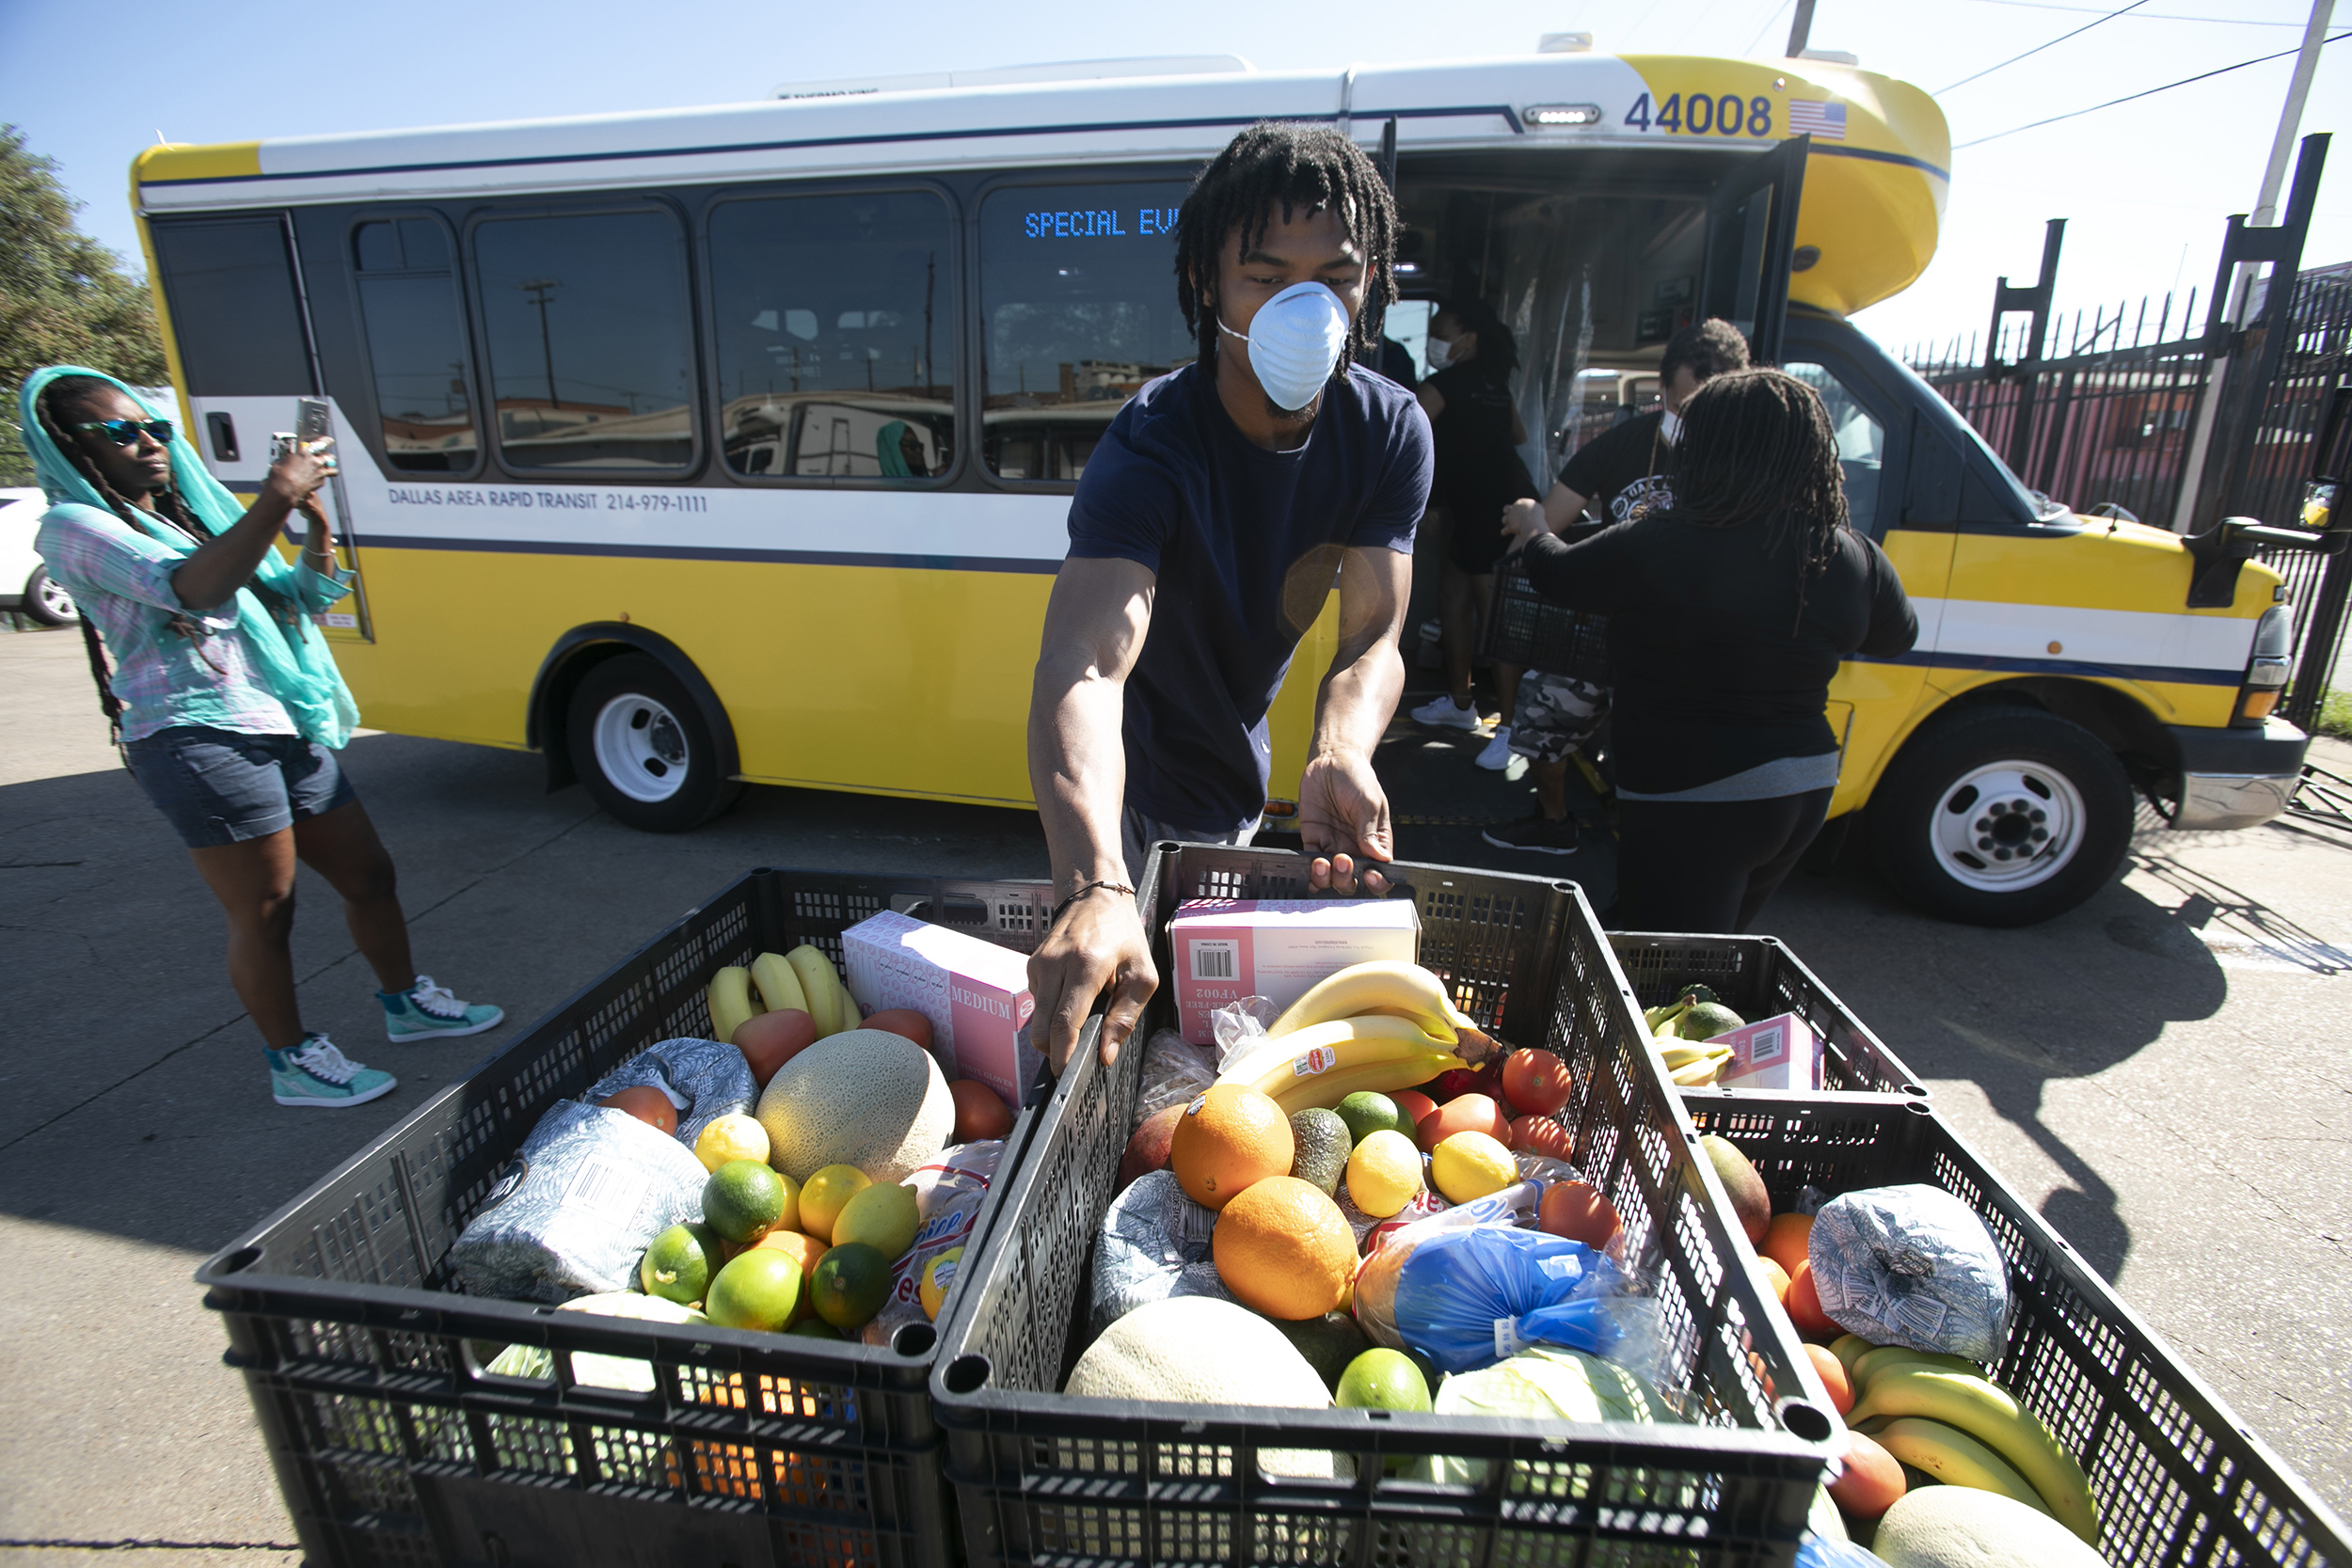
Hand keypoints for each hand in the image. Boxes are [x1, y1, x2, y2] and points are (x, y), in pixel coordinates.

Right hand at [265, 438, 335, 507]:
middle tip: (329, 455)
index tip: (329, 440)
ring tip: (328, 468)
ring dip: (330, 467)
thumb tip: (290, 458)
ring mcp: (319, 471)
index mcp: (304, 451)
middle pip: (329, 455)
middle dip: (329, 455)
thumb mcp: (281, 461)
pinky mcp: (321, 481)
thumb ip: (290, 458)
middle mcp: (314, 459)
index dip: (325, 441)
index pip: (319, 443)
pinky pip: (324, 478)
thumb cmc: (279, 475)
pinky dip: (321, 478)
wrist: (284, 489)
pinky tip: (316, 480)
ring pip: (332, 467)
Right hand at [1027, 887, 1157, 1072]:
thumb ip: (1126, 1017)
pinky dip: (1053, 1010)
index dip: (1063, 1053)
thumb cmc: (1123, 934)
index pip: (1066, 1021)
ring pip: (1038, 1019)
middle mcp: (1056, 963)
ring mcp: (1039, 963)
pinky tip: (1072, 994)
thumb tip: (1106, 1054)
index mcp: (1087, 965)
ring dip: (1055, 1029)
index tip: (1064, 1073)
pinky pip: (1039, 1002)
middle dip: (1054, 1051)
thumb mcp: (1142, 974)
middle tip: (1073, 1058)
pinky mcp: (1032, 965)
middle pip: (1042, 1027)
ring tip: (1082, 1011)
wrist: (1096, 895)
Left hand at [1299, 747, 1391, 895]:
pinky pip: (1310, 863)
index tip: (1370, 876)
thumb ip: (1370, 831)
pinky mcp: (1313, 839)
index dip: (1377, 882)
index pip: (1380, 871)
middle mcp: (1355, 849)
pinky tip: (1311, 866)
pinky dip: (1309, 871)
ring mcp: (1333, 846)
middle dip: (1347, 878)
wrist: (1332, 760)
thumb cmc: (1357, 777)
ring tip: (1323, 863)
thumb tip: (1379, 856)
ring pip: (1330, 877)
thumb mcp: (1370, 802)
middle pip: (1353, 880)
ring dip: (1327, 878)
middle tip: (1343, 860)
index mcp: (1376, 842)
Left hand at [1499, 496, 1546, 554]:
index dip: (1519, 508)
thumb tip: (1534, 512)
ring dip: (1506, 521)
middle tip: (1512, 515)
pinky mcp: (1510, 526)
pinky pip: (1504, 530)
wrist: (1532, 520)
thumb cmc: (1537, 514)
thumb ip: (1534, 509)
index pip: (1518, 504)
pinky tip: (1504, 533)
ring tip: (1509, 524)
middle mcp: (1513, 509)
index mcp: (1520, 502)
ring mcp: (1510, 518)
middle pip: (1506, 509)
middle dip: (1507, 511)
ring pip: (1504, 519)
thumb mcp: (1538, 508)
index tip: (1523, 511)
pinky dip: (1504, 532)